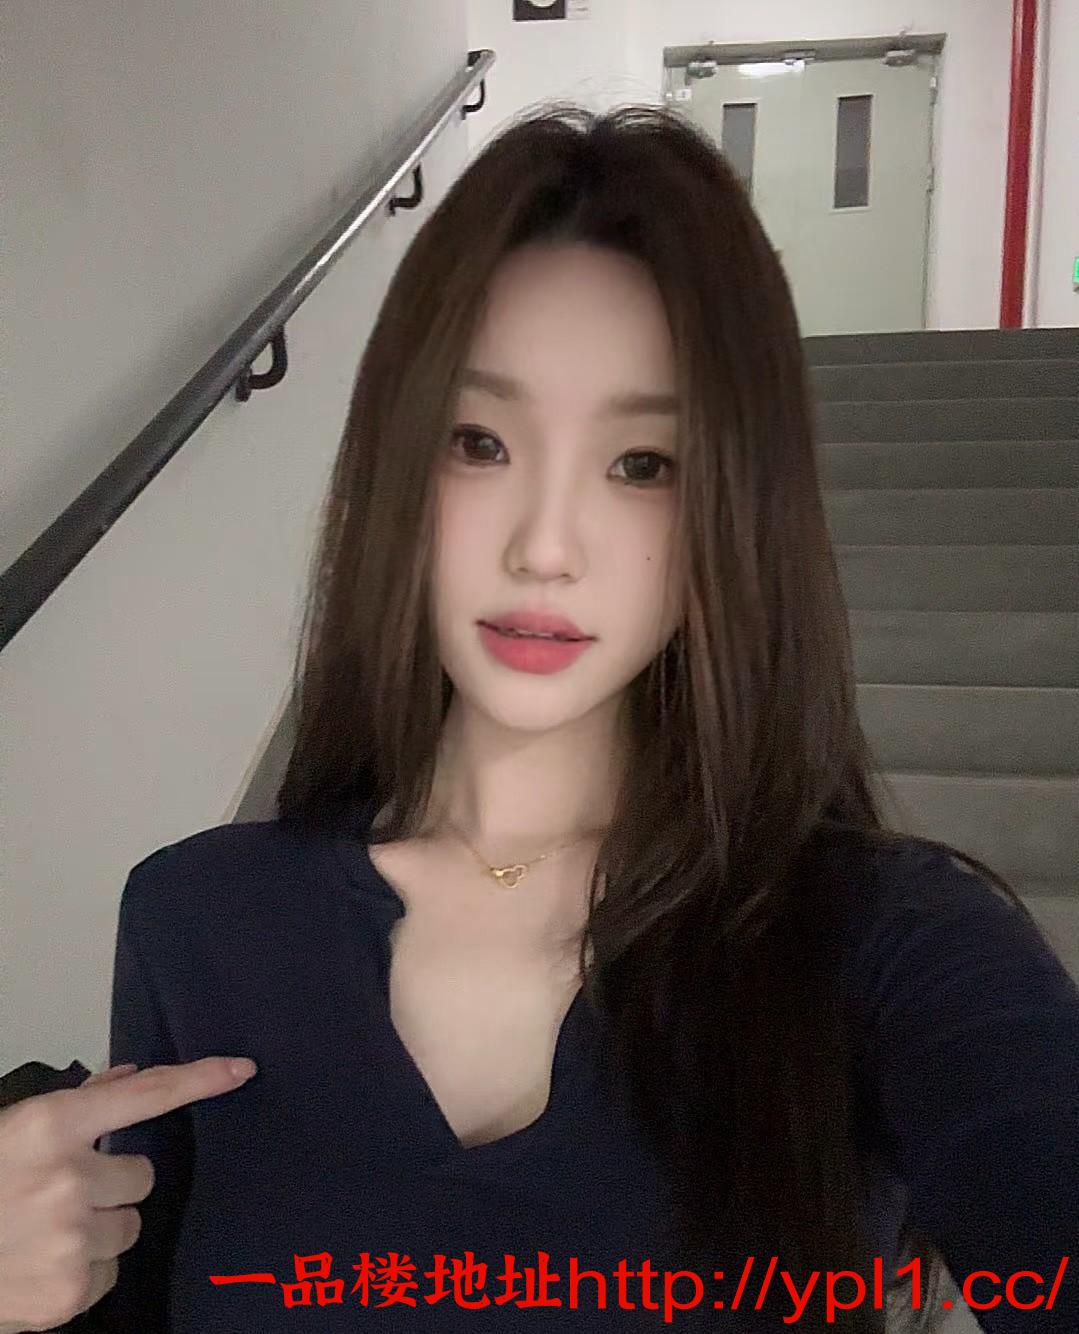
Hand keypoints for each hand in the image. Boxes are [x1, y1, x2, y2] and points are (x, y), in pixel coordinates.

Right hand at [0, 1056, 256, 1331]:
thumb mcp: (14, 1131)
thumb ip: (80, 1104)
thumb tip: (132, 1077)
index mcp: (51, 1128)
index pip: (146, 1095)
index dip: (200, 1079)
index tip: (242, 1070)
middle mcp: (70, 1180)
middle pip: (143, 1176)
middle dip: (112, 1184)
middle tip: (65, 1195)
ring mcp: (72, 1239)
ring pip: (130, 1226)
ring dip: (99, 1227)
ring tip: (47, 1233)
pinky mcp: (71, 1292)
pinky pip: (110, 1272)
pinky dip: (84, 1270)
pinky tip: (43, 1264)